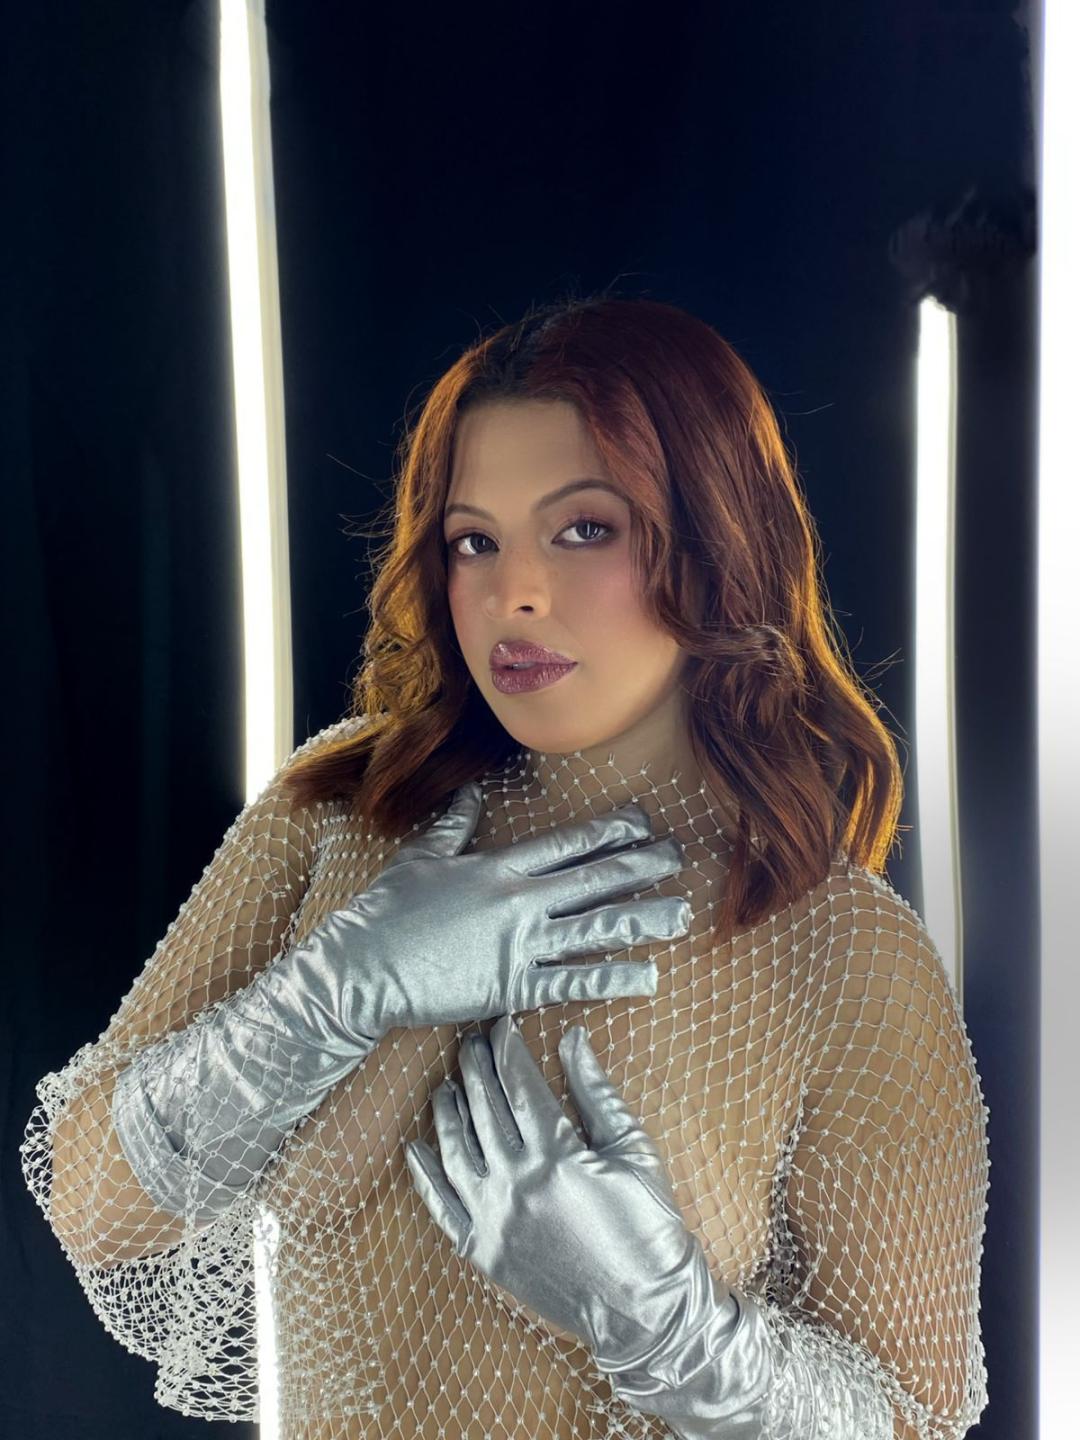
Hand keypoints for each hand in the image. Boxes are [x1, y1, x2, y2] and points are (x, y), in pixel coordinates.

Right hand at [305, 782, 691, 1044]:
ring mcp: (521, 946)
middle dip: (643, 868)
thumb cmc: (386, 910)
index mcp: (500, 866)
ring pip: (597, 930)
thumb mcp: (421, 857)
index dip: (612, 832)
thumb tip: (473, 791)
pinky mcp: (514, 988)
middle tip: (680, 858)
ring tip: (682, 914)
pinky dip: (614, 979)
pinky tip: (647, 976)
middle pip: (596, 881)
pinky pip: (575, 983)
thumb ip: (454, 824)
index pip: (569, 843)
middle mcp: (520, 902)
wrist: (362, 969)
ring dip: (644, 920)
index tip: (645, 822)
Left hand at [404, 1015, 747, 1396]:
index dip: (507, 1048)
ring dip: (447, 1111)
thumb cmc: (650, 1227)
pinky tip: (416, 1147)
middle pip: (483, 1109)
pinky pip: (441, 1207)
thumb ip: (596, 1092)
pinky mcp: (483, 1253)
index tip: (501, 1022)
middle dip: (474, 1068)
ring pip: (455, 1151)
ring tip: (445, 1084)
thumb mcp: (634, 1150)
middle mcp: (516, 1185)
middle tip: (469, 1040)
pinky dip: (424, 1175)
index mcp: (556, 1156)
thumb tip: (572, 1038)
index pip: (518, 1084)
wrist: (646, 1312)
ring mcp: (494, 1221)